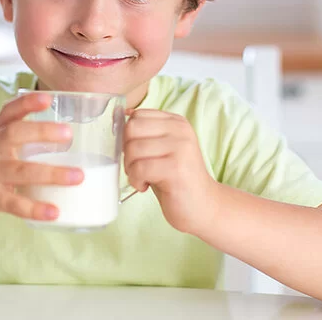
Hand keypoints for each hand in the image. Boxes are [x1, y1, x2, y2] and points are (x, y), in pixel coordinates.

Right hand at [0, 93, 82, 224]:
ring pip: (22, 171)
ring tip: (78, 176)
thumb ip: (18, 138)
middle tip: (69, 134)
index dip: (28, 102)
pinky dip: (35, 208)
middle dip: (42, 131)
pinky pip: (14, 203)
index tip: (48, 98)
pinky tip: (54, 212)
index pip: (10, 111)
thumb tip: (62, 138)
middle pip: (15, 134)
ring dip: (52, 173)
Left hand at [123, 109, 217, 233]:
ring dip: (130, 169)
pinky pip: (139, 168)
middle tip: (137, 167)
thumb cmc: (175, 179)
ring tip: (142, 178)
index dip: (128, 136)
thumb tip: (119, 119)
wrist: (202, 205)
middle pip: (132, 129)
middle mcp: (180, 130)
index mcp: (176, 122)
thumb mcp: (161, 149)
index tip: (136, 153)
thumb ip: (145, 134)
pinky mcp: (176, 168)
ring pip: (133, 149)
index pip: (137, 115)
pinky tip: (145, 186)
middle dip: (126, 151)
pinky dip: (136, 180)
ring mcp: (180, 147)